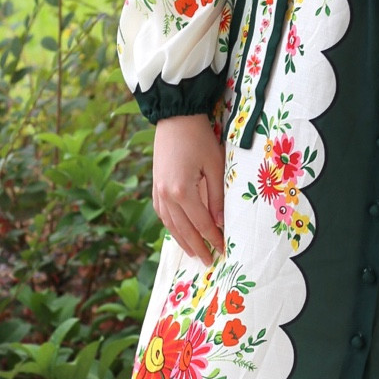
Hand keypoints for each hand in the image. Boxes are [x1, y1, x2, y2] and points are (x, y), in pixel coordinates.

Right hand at [152, 114, 225, 265]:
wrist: (176, 117)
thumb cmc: (200, 138)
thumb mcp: (215, 166)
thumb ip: (217, 197)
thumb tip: (220, 222)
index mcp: (182, 191)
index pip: (202, 224)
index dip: (213, 238)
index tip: (223, 250)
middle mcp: (166, 195)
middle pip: (184, 229)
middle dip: (197, 246)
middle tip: (209, 260)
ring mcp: (158, 191)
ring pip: (170, 224)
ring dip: (182, 240)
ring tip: (194, 252)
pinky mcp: (155, 185)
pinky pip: (162, 213)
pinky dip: (170, 226)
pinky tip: (178, 232)